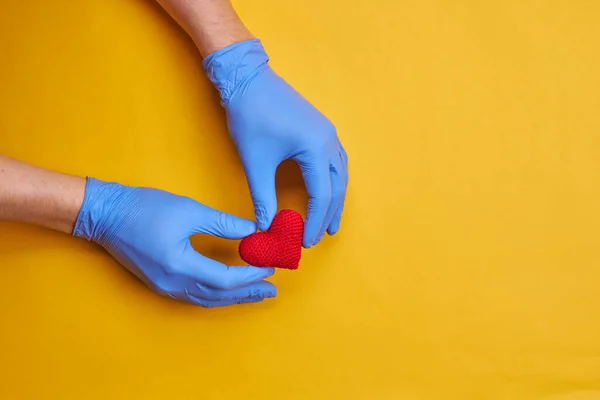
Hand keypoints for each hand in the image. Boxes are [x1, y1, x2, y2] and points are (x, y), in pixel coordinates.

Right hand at [73, 178, 275, 306]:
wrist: (105, 214)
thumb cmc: (143, 208)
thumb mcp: (188, 210)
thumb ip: (222, 223)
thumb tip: (252, 231)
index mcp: (180, 265)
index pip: (225, 279)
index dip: (250, 274)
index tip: (270, 267)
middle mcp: (172, 283)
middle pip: (218, 295)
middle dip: (248, 292)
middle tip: (271, 289)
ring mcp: (164, 286)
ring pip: (206, 299)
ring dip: (233, 296)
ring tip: (256, 293)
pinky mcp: (160, 283)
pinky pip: (194, 296)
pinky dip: (215, 294)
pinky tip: (227, 290)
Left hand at [203, 39, 348, 247]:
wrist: (247, 79)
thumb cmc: (250, 116)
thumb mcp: (255, 162)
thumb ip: (263, 197)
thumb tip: (265, 226)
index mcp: (316, 149)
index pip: (322, 196)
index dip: (314, 222)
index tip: (306, 241)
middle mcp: (329, 141)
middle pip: (337, 187)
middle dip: (329, 214)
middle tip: (320, 237)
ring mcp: (328, 133)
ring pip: (340, 174)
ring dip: (336, 199)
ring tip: (329, 220)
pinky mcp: (321, 128)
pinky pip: (336, 160)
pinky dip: (333, 181)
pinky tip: (327, 189)